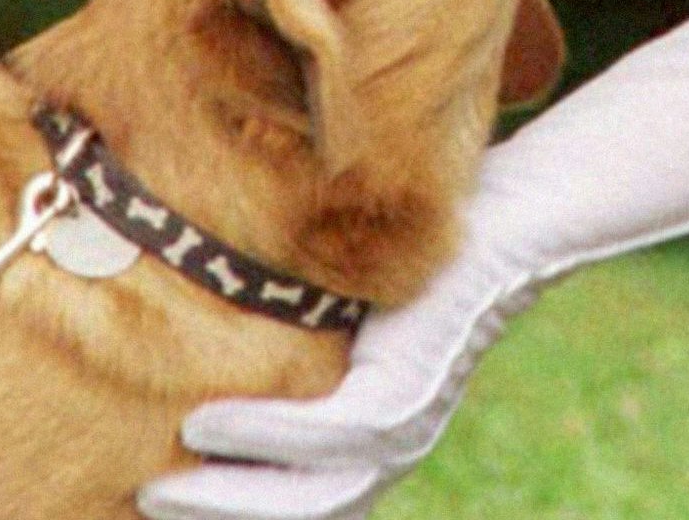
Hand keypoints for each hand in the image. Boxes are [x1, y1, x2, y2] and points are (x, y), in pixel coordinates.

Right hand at [137, 19, 688, 519]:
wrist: (546, 201)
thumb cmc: (457, 228)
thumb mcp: (367, 279)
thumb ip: (313, 304)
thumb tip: (232, 293)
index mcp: (389, 416)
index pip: (305, 493)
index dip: (244, 508)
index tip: (166, 500)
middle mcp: (403, 430)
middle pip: (303, 512)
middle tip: (142, 509)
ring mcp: (414, 411)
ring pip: (311, 491)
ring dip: (230, 497)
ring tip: (161, 488)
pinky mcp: (418, 376)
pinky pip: (332, 431)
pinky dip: (267, 438)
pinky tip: (208, 425)